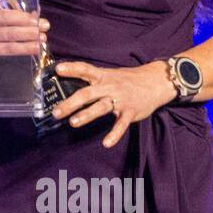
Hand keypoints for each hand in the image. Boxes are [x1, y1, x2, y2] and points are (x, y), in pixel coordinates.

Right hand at [0, 8, 49, 56]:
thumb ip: (13, 19)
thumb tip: (36, 16)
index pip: (5, 16)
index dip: (22, 18)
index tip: (37, 21)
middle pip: (8, 33)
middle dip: (29, 33)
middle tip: (43, 33)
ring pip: (8, 48)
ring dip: (27, 46)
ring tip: (39, 45)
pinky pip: (6, 60)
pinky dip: (20, 57)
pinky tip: (30, 55)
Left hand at [50, 60, 176, 147]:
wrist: (156, 81)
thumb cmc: (127, 79)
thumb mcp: (109, 75)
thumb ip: (92, 80)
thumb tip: (68, 84)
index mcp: (103, 76)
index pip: (85, 69)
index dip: (72, 68)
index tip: (57, 69)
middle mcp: (110, 87)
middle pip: (88, 93)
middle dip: (71, 103)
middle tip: (56, 112)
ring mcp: (120, 99)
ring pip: (101, 107)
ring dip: (87, 115)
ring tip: (73, 122)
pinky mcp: (131, 112)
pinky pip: (121, 124)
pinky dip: (114, 134)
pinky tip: (106, 143)